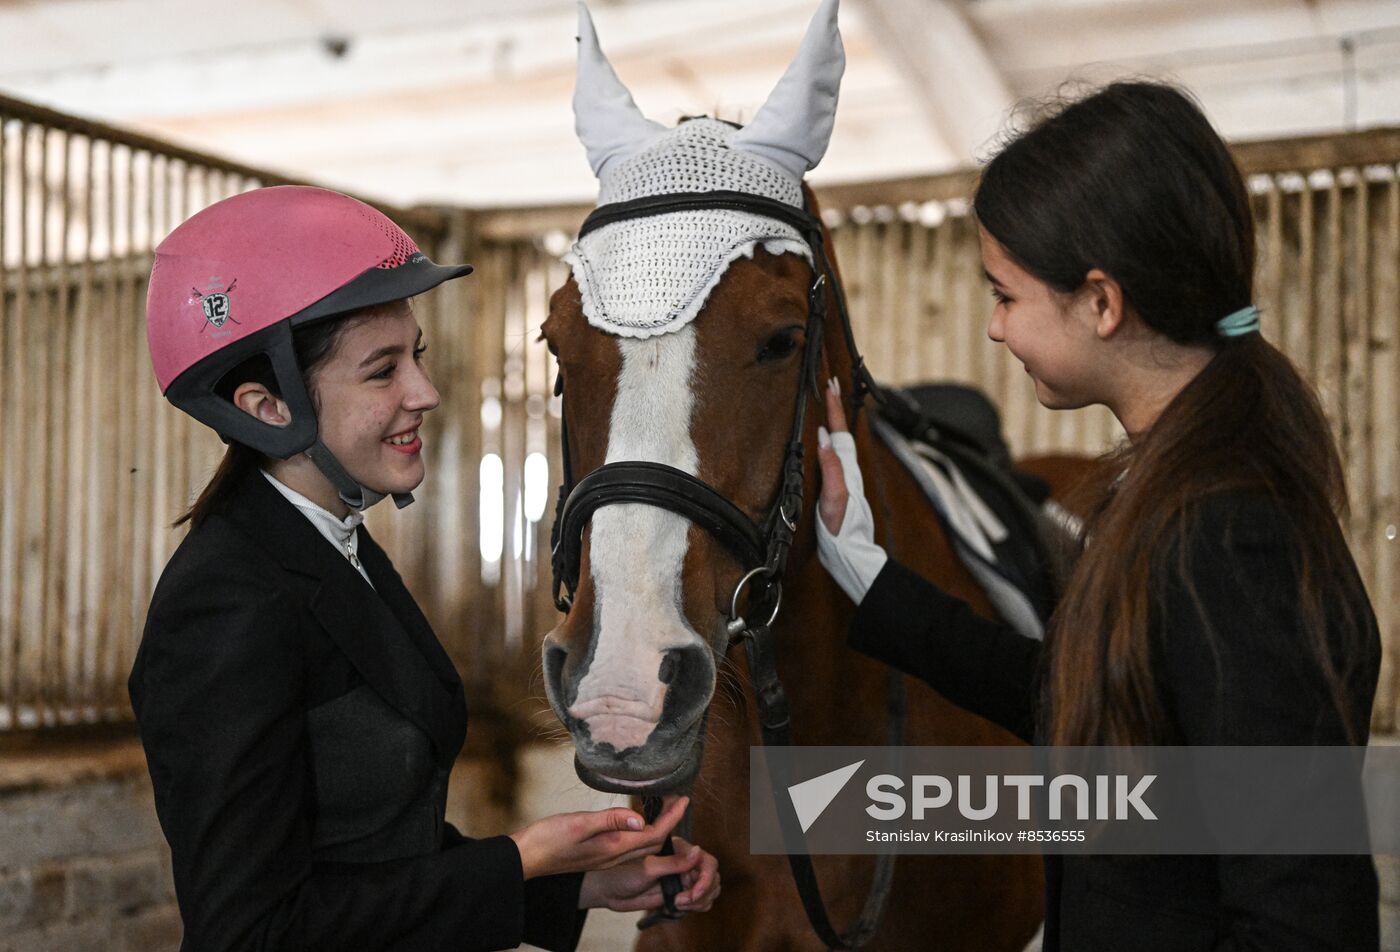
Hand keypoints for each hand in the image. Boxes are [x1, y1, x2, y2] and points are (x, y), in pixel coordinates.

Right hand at [510, 795, 687, 879]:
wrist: (527, 858)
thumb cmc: (548, 839)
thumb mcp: (579, 823)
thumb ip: (610, 820)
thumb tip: (640, 818)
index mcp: (612, 848)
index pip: (653, 835)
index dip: (672, 818)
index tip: (684, 799)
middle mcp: (613, 856)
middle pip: (653, 842)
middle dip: (671, 822)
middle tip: (678, 800)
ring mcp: (606, 857)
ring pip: (642, 845)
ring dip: (658, 828)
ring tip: (665, 808)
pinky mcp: (598, 855)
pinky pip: (630, 846)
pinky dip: (642, 833)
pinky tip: (638, 821)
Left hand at [578, 836, 720, 911]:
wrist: (609, 890)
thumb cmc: (622, 872)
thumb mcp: (647, 868)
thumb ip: (673, 862)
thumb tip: (698, 852)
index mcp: (678, 849)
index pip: (706, 861)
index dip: (705, 878)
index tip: (693, 893)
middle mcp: (683, 862)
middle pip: (711, 876)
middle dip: (703, 892)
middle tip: (682, 901)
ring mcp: (682, 878)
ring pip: (709, 889)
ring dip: (701, 901)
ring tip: (679, 904)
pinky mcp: (678, 892)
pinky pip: (699, 901)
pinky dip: (696, 906)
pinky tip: (679, 907)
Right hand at [816, 376, 852, 533]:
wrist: (851, 556)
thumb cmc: (842, 531)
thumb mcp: (834, 499)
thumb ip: (831, 469)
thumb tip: (822, 439)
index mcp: (846, 471)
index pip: (839, 432)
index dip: (834, 408)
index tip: (830, 386)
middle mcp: (848, 472)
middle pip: (842, 432)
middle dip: (836, 408)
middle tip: (831, 385)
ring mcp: (845, 481)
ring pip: (841, 444)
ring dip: (835, 422)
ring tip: (828, 405)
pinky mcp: (840, 490)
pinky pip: (836, 457)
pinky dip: (831, 442)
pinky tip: (826, 444)